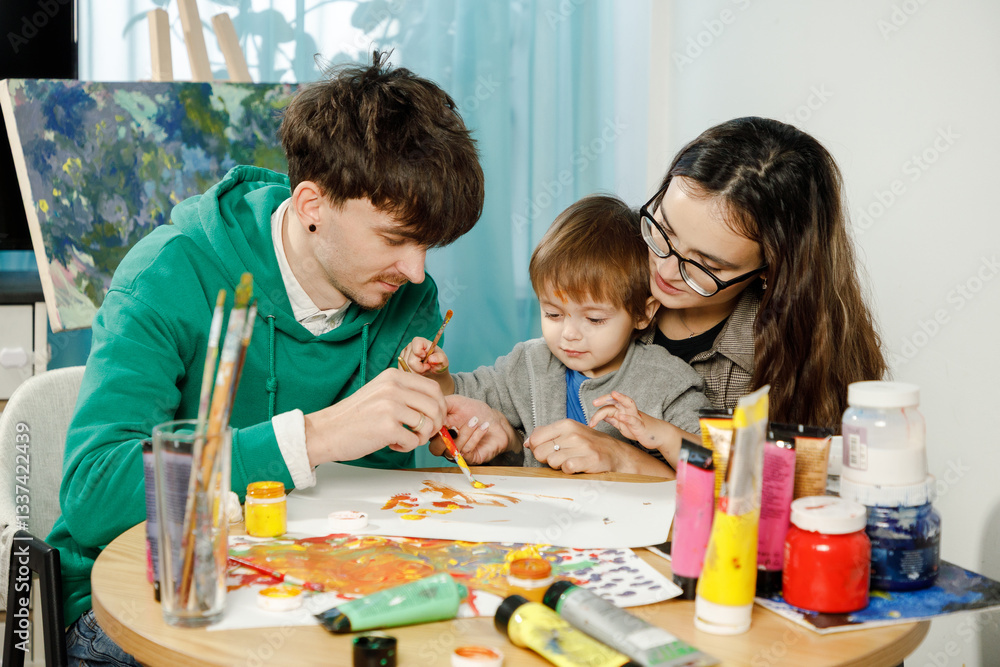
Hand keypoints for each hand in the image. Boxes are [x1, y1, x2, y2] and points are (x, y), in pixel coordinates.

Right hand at [304, 367, 447, 464]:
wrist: (326, 431)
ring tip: (405, 439)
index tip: (435, 419)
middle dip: (435, 424)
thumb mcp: (380, 393)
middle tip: (423, 433)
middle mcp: (393, 388)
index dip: (440, 406)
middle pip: (435, 406)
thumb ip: (404, 394)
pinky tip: (393, 445)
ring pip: (428, 425)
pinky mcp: (387, 427)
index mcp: (393, 376)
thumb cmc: (353, 416)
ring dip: (420, 437)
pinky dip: (407, 447)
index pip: (433, 388)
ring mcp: (390, 407)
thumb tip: (435, 407)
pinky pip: (413, 441)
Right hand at [400, 336, 449, 375]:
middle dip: (420, 369)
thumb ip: (440, 359)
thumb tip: (431, 358)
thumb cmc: (439, 364)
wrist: (434, 373)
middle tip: (427, 369)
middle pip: (410, 361)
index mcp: (421, 342)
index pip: (416, 344)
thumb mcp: (444, 362)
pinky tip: (417, 374)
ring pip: (405, 368)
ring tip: (423, 371)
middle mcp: (410, 347)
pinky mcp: (400, 363)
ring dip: (415, 373)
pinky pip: (402, 372)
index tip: (427, 361)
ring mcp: (403, 355)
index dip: (420, 354)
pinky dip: (411, 376)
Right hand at [438, 394, 519, 463]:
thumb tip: (431, 409)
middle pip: (435, 450)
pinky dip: (476, 437)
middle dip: (445, 436)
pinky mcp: (471, 458)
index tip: (445, 417)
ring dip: (465, 433)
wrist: (495, 420)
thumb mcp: (456, 402)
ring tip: (475, 421)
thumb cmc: (474, 411)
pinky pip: (467, 452)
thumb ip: (442, 403)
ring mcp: (458, 453)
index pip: (427, 436)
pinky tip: (483, 427)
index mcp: (438, 432)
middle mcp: (445, 445)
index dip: (434, 428)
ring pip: (453, 450)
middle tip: (457, 424)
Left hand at [524, 419, 622, 473]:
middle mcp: (573, 433)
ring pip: (552, 461)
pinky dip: (569, 471)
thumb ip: (546, 434)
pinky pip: (567, 468)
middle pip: (540, 452)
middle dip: (546, 458)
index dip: (536, 448)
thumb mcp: (568, 432)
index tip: (546, 450)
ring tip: (569, 461)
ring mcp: (582, 446)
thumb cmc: (588, 443)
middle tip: (559, 458)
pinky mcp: (590, 460)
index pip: (535, 438)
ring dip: (558, 466)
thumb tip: (528, 442)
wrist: (615, 453)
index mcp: (566, 424)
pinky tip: (576, 467)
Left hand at [590, 391, 654, 448]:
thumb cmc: (640, 429)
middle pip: (616, 400)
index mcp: (622, 411)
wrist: (659, 435)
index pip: (608, 406)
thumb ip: (613, 420)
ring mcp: (635, 417)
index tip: (590, 423)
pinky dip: (628, 418)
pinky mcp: (641, 426)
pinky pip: (634, 420)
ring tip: (613, 394)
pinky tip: (621, 416)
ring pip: (629, 404)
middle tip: (594, 402)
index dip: (598, 412)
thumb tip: (602, 416)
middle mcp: (628, 411)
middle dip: (606, 398)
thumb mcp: (623, 425)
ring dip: (621, 398)